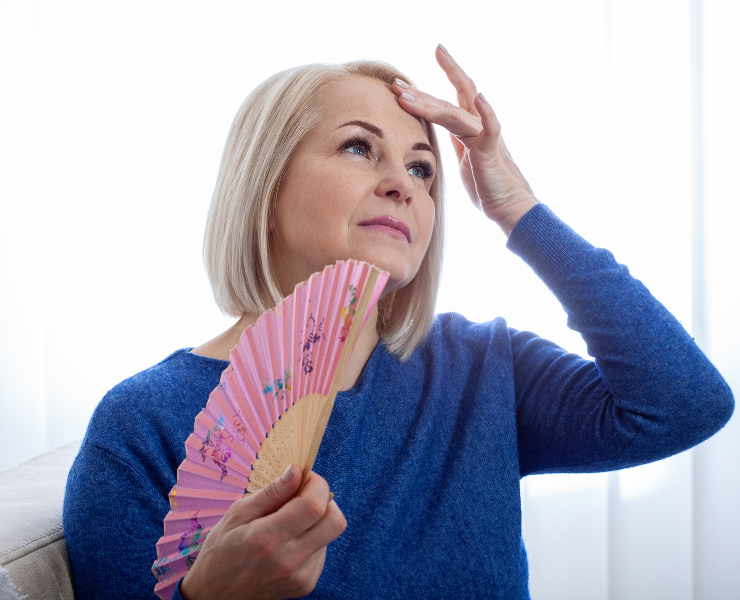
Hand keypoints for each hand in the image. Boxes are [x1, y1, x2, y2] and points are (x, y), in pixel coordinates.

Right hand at [180, 465, 345, 599]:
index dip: (316, 485)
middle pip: (335, 521)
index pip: (315, 506)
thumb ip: (272, 492)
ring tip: (288, 523)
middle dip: (325, 500)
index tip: (305, 478)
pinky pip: (323, 551)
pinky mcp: (306, 585)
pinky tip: (289, 542)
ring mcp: (300, 576)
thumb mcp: (237, 513)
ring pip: (330, 534)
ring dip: (316, 520)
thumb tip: (297, 471)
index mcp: (268, 539)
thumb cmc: (221, 550)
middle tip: (303, 496)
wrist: (214, 597)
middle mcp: (289, 561)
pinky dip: (312, 538)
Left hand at [392, 45, 538, 234]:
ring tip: (408, 96)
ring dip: (430, 104)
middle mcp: (476, 127)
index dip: (424, 92)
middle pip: (448, 101)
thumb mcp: (464, 159)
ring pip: (456, 114)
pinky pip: (491, 129)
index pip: (446, 103)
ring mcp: (485, 137)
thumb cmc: (487, 186)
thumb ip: (457, 141)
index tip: (401, 83)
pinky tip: (481, 98)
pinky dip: (488, 113)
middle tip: (396, 83)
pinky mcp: (492, 151)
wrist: (508, 206)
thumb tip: (444, 131)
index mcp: (467, 129)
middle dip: (420, 92)